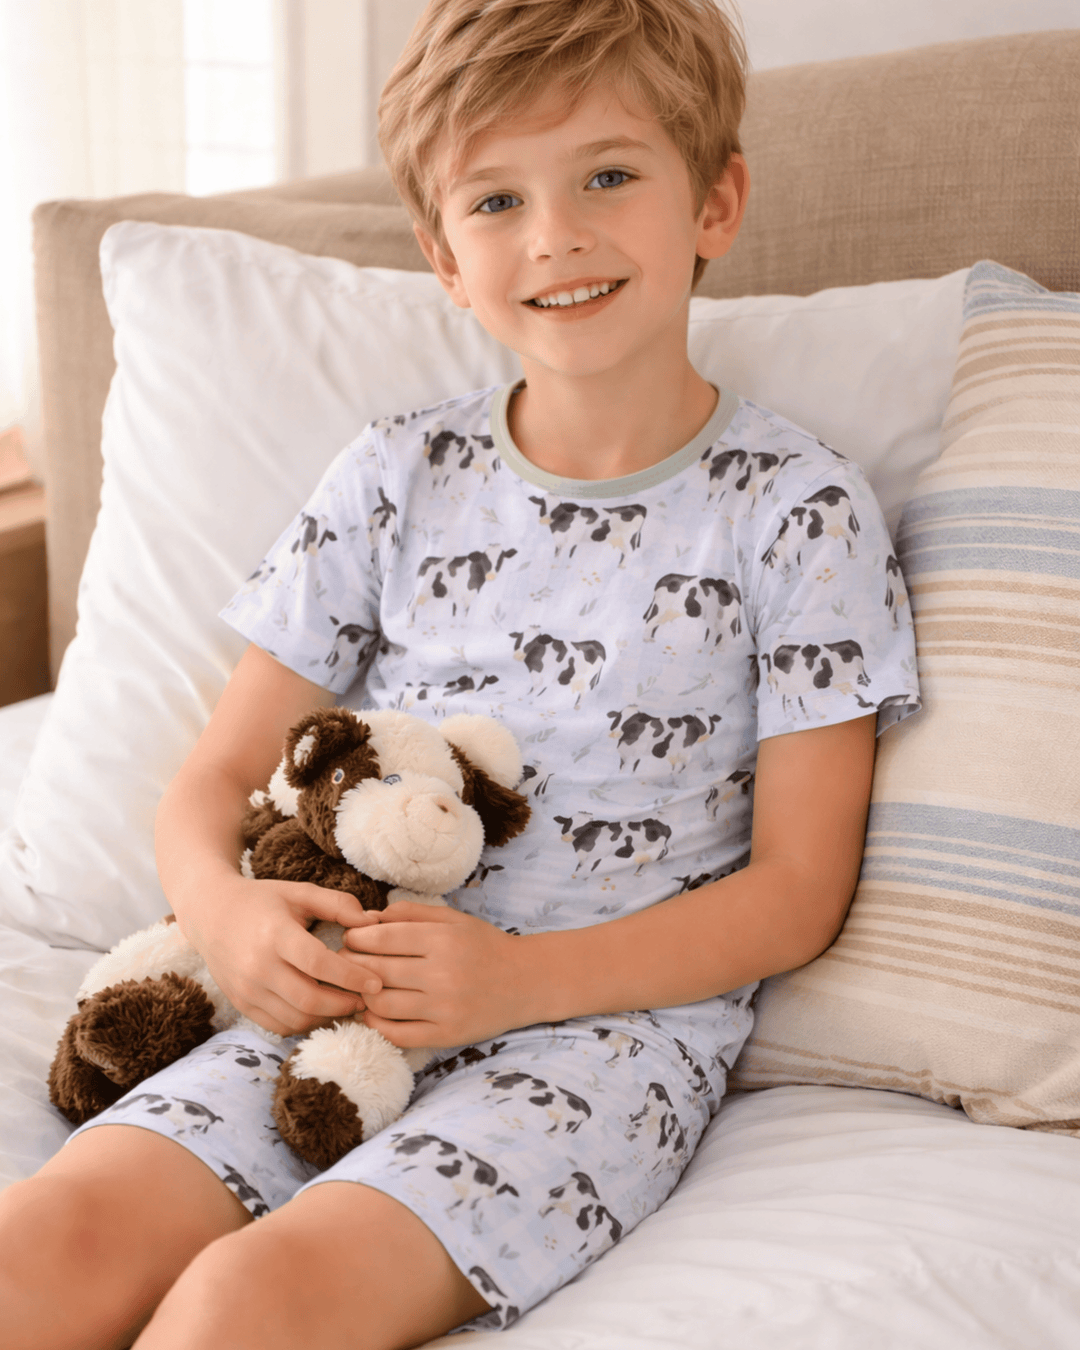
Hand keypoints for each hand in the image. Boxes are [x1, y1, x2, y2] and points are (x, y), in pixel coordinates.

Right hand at [174, 869, 383, 1035]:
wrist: (211, 913)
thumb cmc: (262, 901)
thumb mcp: (300, 892)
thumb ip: (338, 904)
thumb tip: (374, 922)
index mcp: (275, 934)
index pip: (319, 964)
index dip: (352, 977)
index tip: (377, 983)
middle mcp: (257, 966)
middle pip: (309, 999)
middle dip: (344, 1004)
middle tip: (366, 999)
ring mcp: (246, 989)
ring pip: (295, 1019)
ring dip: (327, 1017)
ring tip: (347, 1005)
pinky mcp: (240, 1003)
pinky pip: (279, 1026)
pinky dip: (305, 1023)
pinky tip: (321, 1010)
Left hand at [340, 903, 534, 1048]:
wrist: (527, 982)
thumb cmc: (485, 946)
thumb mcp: (453, 919)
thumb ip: (411, 913)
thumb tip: (368, 918)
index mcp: (443, 940)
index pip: (382, 938)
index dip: (356, 938)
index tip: (349, 938)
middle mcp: (443, 974)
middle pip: (377, 970)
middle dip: (351, 965)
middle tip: (343, 963)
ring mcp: (444, 1008)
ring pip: (382, 1004)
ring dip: (362, 995)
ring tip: (359, 987)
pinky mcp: (446, 1035)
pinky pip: (397, 1034)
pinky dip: (376, 1024)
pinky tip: (373, 1012)